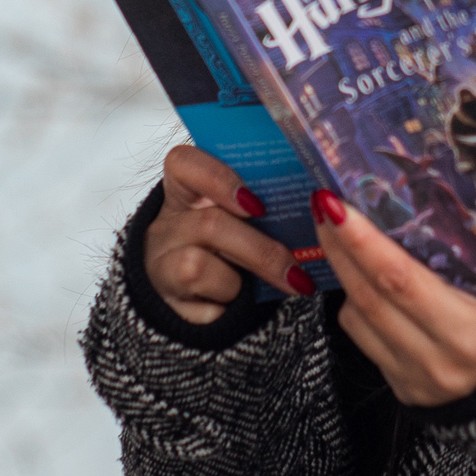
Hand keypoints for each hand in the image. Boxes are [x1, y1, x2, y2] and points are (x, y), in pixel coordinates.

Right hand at [143, 146, 315, 323]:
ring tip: (261, 292)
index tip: (257, 205)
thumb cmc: (227, 248)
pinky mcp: (167, 306)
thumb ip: (262, 205)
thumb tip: (316, 206)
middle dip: (261, 251)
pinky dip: (227, 312)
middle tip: (296, 271)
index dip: (219, 180)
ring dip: (238, 283)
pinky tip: (237, 310)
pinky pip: (200, 310)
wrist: (192, 295)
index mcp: (184, 192)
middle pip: (209, 224)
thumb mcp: (237, 219)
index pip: (184, 164)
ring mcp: (160, 265)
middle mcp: (166, 226)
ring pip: (195, 267)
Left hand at [312, 190, 475, 405]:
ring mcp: (417, 380)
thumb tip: (438, 188)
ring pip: (356, 318)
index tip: (337, 205)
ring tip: (339, 235)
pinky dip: (358, 305)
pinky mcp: (403, 390)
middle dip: (339, 246)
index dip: (363, 241)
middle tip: (324, 206)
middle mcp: (439, 363)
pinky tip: (366, 281)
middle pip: (368, 296)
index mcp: (470, 334)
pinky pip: (363, 339)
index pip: (399, 279)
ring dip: (342, 273)